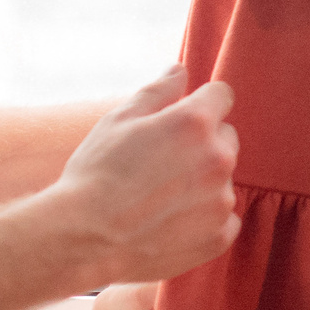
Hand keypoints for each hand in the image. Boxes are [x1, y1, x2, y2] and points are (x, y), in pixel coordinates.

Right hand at [47, 66, 239, 286]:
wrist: (83, 238)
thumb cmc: (97, 172)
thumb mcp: (119, 119)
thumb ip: (158, 90)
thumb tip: (181, 71)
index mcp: (195, 122)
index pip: (221, 95)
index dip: (200, 102)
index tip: (181, 117)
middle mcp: (218, 159)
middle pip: (225, 137)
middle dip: (202, 143)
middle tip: (161, 161)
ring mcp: (221, 201)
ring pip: (222, 179)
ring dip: (202, 182)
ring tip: (159, 196)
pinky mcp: (219, 236)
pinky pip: (223, 218)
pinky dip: (203, 219)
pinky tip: (169, 220)